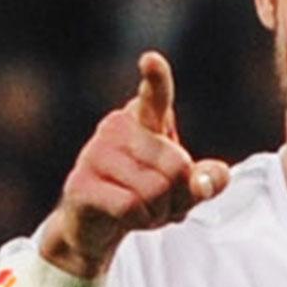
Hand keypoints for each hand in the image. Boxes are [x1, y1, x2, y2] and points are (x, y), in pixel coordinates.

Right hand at [40, 51, 231, 276]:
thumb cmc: (142, 196)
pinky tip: (126, 218)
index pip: (155, 96)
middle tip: (161, 203)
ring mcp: (94, 153)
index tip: (151, 60)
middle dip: (177, 196)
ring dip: (158, 213)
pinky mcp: (80, 184)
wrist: (95, 226)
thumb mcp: (183, 190)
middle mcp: (117, 127)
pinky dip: (139, 221)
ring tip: (142, 210)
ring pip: (154, 189)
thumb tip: (205, 182)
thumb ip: (206, 182)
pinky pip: (130, 206)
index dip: (156, 80)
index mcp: (143, 118)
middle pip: (175, 166)